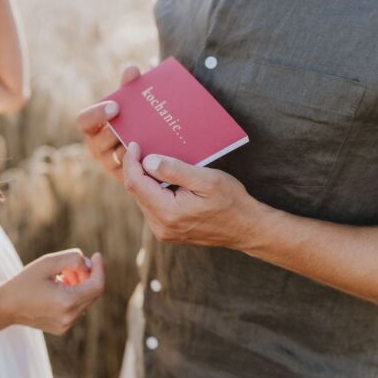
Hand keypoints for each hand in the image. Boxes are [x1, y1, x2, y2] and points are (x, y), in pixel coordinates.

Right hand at [0, 249, 104, 334]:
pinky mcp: (62, 328)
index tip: (96, 255)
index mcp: (67, 302)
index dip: (100, 269)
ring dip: (79, 285)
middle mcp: (69, 317)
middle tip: (70, 266)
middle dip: (86, 276)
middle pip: (92, 293)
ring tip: (60, 276)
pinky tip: (56, 289)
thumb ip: (72, 258)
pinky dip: (73, 296)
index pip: (97, 285)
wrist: (5, 307)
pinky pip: (76, 309)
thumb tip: (88, 264)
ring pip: (85, 300)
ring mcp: (66, 325)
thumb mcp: (47, 263)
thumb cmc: (24, 282)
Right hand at [76, 66, 140, 181]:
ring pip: (117, 157)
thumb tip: (132, 69)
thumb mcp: (131, 102)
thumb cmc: (134, 118)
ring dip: (129, 149)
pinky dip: (141, 162)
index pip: (84, 121)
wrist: (149, 141)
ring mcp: (110, 163)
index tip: (116, 106)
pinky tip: (156, 153)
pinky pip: (131, 171)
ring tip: (145, 140)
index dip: (96, 114)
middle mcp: (97, 146)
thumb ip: (130, 86)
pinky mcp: (125, 176)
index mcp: (93, 127)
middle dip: (114, 134)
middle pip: (99, 142)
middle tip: (132, 127)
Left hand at [122, 142, 265, 249]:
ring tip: (153, 161)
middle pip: (136, 192)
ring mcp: (163, 232)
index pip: (136, 184)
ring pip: (142, 200)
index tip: (134, 145)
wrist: (246, 228)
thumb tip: (148, 161)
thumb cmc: (231, 201)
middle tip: (142, 148)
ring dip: (145, 180)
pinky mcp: (167, 232)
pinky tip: (162, 179)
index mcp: (168, 212)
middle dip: (136, 169)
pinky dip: (153, 191)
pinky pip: (151, 207)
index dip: (131, 162)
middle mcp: (161, 226)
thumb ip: (175, 170)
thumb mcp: (207, 179)